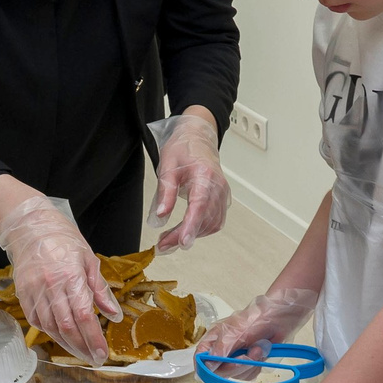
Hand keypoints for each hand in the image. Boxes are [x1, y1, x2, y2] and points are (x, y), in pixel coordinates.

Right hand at [0, 187, 117, 363]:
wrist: (30, 226)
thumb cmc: (63, 239)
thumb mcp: (89, 259)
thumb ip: (100, 290)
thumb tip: (114, 315)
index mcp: (70, 276)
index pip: (83, 314)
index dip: (93, 338)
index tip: (102, 353)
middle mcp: (50, 286)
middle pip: (66, 326)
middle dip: (82, 346)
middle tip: (93, 358)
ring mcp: (34, 291)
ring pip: (50, 327)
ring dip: (66, 343)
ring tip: (80, 352)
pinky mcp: (23, 293)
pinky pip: (35, 320)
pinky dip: (49, 332)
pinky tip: (60, 337)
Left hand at [150, 109, 229, 252]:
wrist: (198, 138)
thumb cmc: (183, 148)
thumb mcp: (167, 166)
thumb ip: (165, 192)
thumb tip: (160, 216)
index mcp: (205, 175)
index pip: (200, 205)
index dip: (192, 226)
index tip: (183, 242)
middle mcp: (218, 186)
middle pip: (204, 218)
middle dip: (183, 235)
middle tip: (163, 244)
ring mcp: (223, 194)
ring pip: (211, 224)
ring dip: (191, 234)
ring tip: (169, 239)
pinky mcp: (222, 200)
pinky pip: (215, 221)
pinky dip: (200, 229)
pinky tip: (185, 231)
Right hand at [196, 286, 317, 364]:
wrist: (281, 317)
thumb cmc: (257, 318)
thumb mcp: (236, 331)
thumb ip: (221, 349)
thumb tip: (207, 366)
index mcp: (214, 339)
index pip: (200, 358)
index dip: (205, 367)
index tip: (217, 369)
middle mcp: (222, 350)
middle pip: (219, 371)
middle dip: (236, 365)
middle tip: (246, 355)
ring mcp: (236, 358)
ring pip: (235, 375)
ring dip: (250, 364)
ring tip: (257, 348)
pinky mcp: (249, 363)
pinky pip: (248, 375)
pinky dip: (257, 366)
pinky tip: (262, 352)